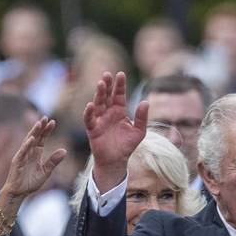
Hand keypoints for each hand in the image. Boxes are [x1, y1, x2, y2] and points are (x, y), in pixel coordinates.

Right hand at [2, 117, 66, 198]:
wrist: (19, 193)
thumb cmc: (30, 183)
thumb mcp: (46, 172)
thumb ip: (54, 161)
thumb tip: (64, 150)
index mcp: (36, 154)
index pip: (42, 139)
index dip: (47, 131)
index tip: (53, 122)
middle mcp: (29, 153)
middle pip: (36, 137)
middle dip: (41, 128)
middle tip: (46, 117)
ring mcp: (22, 156)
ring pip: (29, 141)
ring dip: (34, 132)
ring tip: (39, 123)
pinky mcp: (17, 162)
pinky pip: (22, 152)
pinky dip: (27, 145)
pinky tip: (32, 139)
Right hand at [83, 71, 148, 189]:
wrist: (117, 161)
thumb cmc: (127, 146)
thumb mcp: (139, 131)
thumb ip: (142, 118)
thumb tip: (146, 102)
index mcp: (119, 111)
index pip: (119, 95)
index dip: (120, 85)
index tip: (121, 74)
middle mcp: (108, 113)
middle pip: (106, 96)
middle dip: (107, 85)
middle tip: (107, 74)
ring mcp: (99, 120)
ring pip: (98, 104)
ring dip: (99, 94)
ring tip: (100, 83)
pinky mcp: (92, 129)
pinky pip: (89, 119)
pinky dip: (89, 112)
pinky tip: (91, 105)